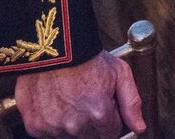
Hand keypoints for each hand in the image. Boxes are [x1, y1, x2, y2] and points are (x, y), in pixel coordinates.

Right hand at [15, 51, 144, 138]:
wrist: (52, 46)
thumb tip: (139, 128)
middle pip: (91, 138)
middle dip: (92, 123)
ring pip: (69, 136)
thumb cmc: (86, 57)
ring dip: (71, 123)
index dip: (110, 119)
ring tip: (70, 98)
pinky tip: (55, 102)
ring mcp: (53, 127)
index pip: (111, 133)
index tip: (104, 105)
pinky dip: (52, 121)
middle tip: (86, 100)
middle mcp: (76, 125)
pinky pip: (48, 132)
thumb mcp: (119, 73)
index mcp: (99, 113)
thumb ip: (131, 103)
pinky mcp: (35, 126)